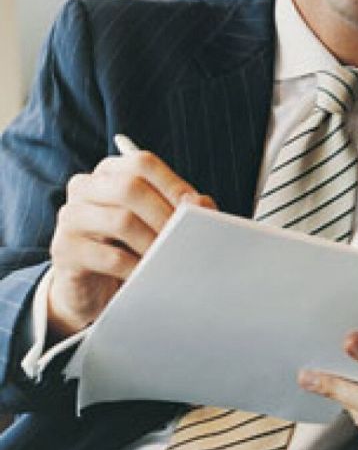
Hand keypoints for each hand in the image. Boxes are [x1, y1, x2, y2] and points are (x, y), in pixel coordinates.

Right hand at [47, 150, 214, 339]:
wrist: (95, 286)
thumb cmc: (133, 245)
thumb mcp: (159, 221)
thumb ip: (183, 208)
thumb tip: (200, 205)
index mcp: (110, 171)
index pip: (142, 163)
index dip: (172, 184)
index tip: (196, 208)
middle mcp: (85, 187)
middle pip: (130, 188)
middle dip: (165, 214)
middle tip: (187, 238)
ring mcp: (71, 217)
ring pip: (120, 221)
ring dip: (154, 243)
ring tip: (172, 259)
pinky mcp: (64, 249)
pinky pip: (109, 257)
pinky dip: (137, 267)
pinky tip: (150, 275)